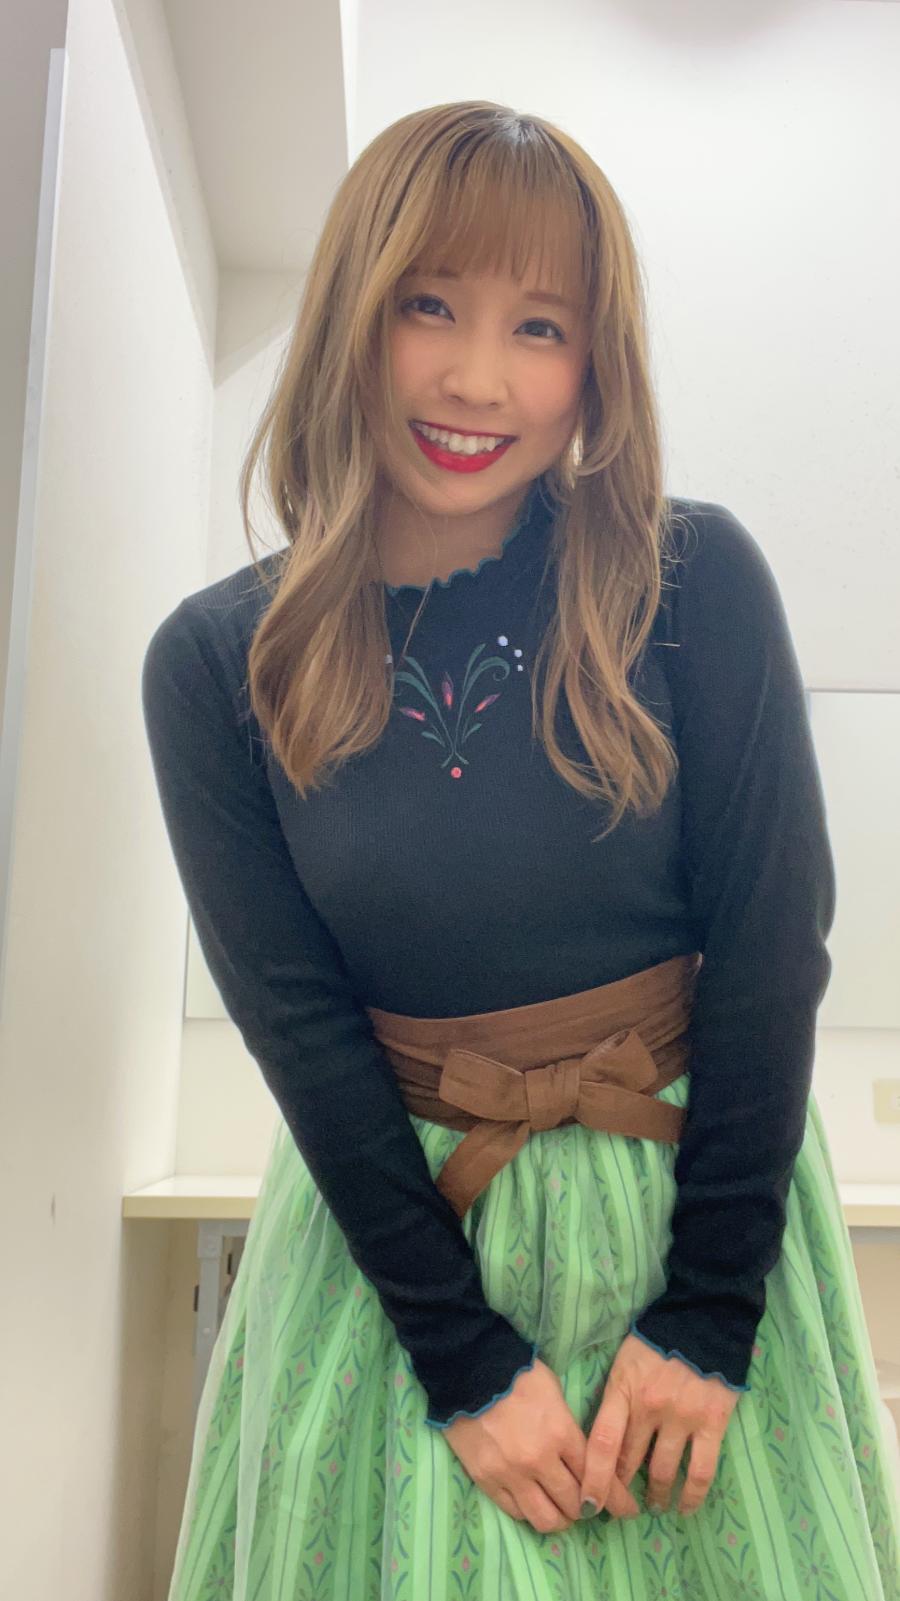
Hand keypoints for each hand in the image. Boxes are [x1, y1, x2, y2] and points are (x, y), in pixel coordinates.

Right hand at [441, 1355, 639, 1533]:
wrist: (469, 1370)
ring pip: (546, 1519)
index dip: (616, 1498)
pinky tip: (535, 1503)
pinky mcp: (487, 1481)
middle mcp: (540, 1461)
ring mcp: (511, 1474)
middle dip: (587, 1509)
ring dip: (561, 1519)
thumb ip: (569, 1428)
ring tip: (562, 1512)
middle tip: (589, 1506)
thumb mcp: (555, 1393)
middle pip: (574, 1504)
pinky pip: (517, 1512)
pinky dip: (530, 1512)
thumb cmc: (517, 1374)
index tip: (626, 1509)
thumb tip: (582, 1454)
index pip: (597, 1477)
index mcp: (561, 1433)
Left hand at [581, 1333, 740, 1517]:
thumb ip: (613, 1398)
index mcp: (623, 1390)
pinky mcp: (712, 1423)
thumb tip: (599, 1440)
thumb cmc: (655, 1341)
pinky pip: (701, 1470)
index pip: (602, 1443)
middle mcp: (650, 1407)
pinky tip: (685, 1507)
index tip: (588, 1504)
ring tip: (653, 1505)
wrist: (703, 1318)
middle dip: (621, 1490)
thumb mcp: (623, 1363)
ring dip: (655, 1495)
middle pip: (630, 1461)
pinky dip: (692, 1495)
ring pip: (663, 1471)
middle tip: (619, 1507)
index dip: (594, 1479)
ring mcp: (682, 1417)